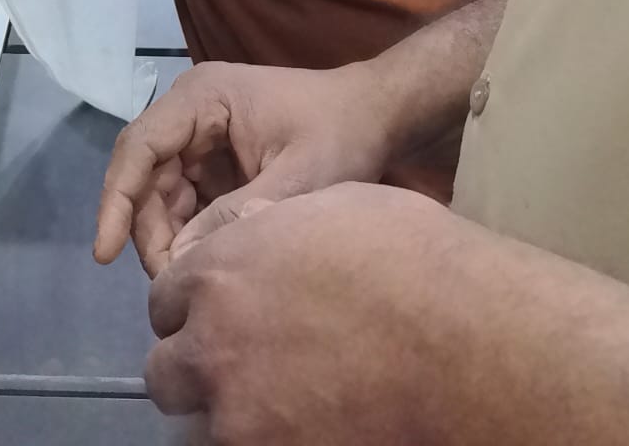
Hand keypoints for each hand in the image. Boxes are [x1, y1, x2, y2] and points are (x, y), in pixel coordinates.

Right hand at [94, 61, 394, 275]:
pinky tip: (203, 262)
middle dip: (147, 230)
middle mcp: (191, 110)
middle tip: (169, 283)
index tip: (105, 253)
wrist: (377, 115)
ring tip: (188, 278)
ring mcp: (201, 133)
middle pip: (144, 174)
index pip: (140, 147)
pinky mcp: (215, 157)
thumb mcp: (298, 178)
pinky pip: (184, 197)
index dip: (117, 200)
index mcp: (203, 98)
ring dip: (166, 235)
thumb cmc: (341, 135)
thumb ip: (238, 216)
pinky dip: (187, 232)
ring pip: (160, 191)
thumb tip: (183, 262)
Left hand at [145, 183, 455, 443]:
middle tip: (241, 363)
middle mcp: (211, 346)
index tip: (222, 313)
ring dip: (225, 411)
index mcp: (218, 273)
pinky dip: (263, 439)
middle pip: (166, 371)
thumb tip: (250, 226)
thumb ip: (270, 227)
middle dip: (195, 364)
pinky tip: (304, 425)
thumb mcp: (328, 207)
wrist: (464, 342)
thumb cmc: (407, 257)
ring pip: (199, 425)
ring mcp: (238, 416)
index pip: (164, 299)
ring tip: (275, 401)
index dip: (193, 306)